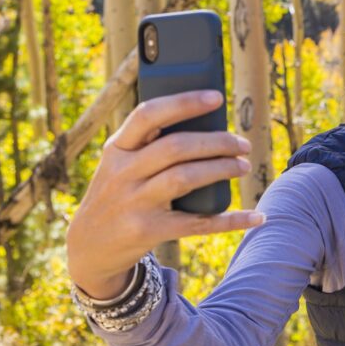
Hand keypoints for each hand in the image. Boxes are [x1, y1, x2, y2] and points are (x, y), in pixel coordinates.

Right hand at [67, 90, 264, 299]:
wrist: (89, 247)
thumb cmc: (118, 193)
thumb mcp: (120, 164)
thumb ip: (148, 144)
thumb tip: (205, 120)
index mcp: (117, 148)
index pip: (149, 114)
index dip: (184, 102)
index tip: (217, 97)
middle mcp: (122, 173)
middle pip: (177, 147)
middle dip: (216, 142)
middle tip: (242, 144)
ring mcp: (134, 203)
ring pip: (185, 178)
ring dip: (221, 169)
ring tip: (242, 166)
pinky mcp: (147, 231)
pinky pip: (197, 223)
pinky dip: (230, 220)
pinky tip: (255, 216)